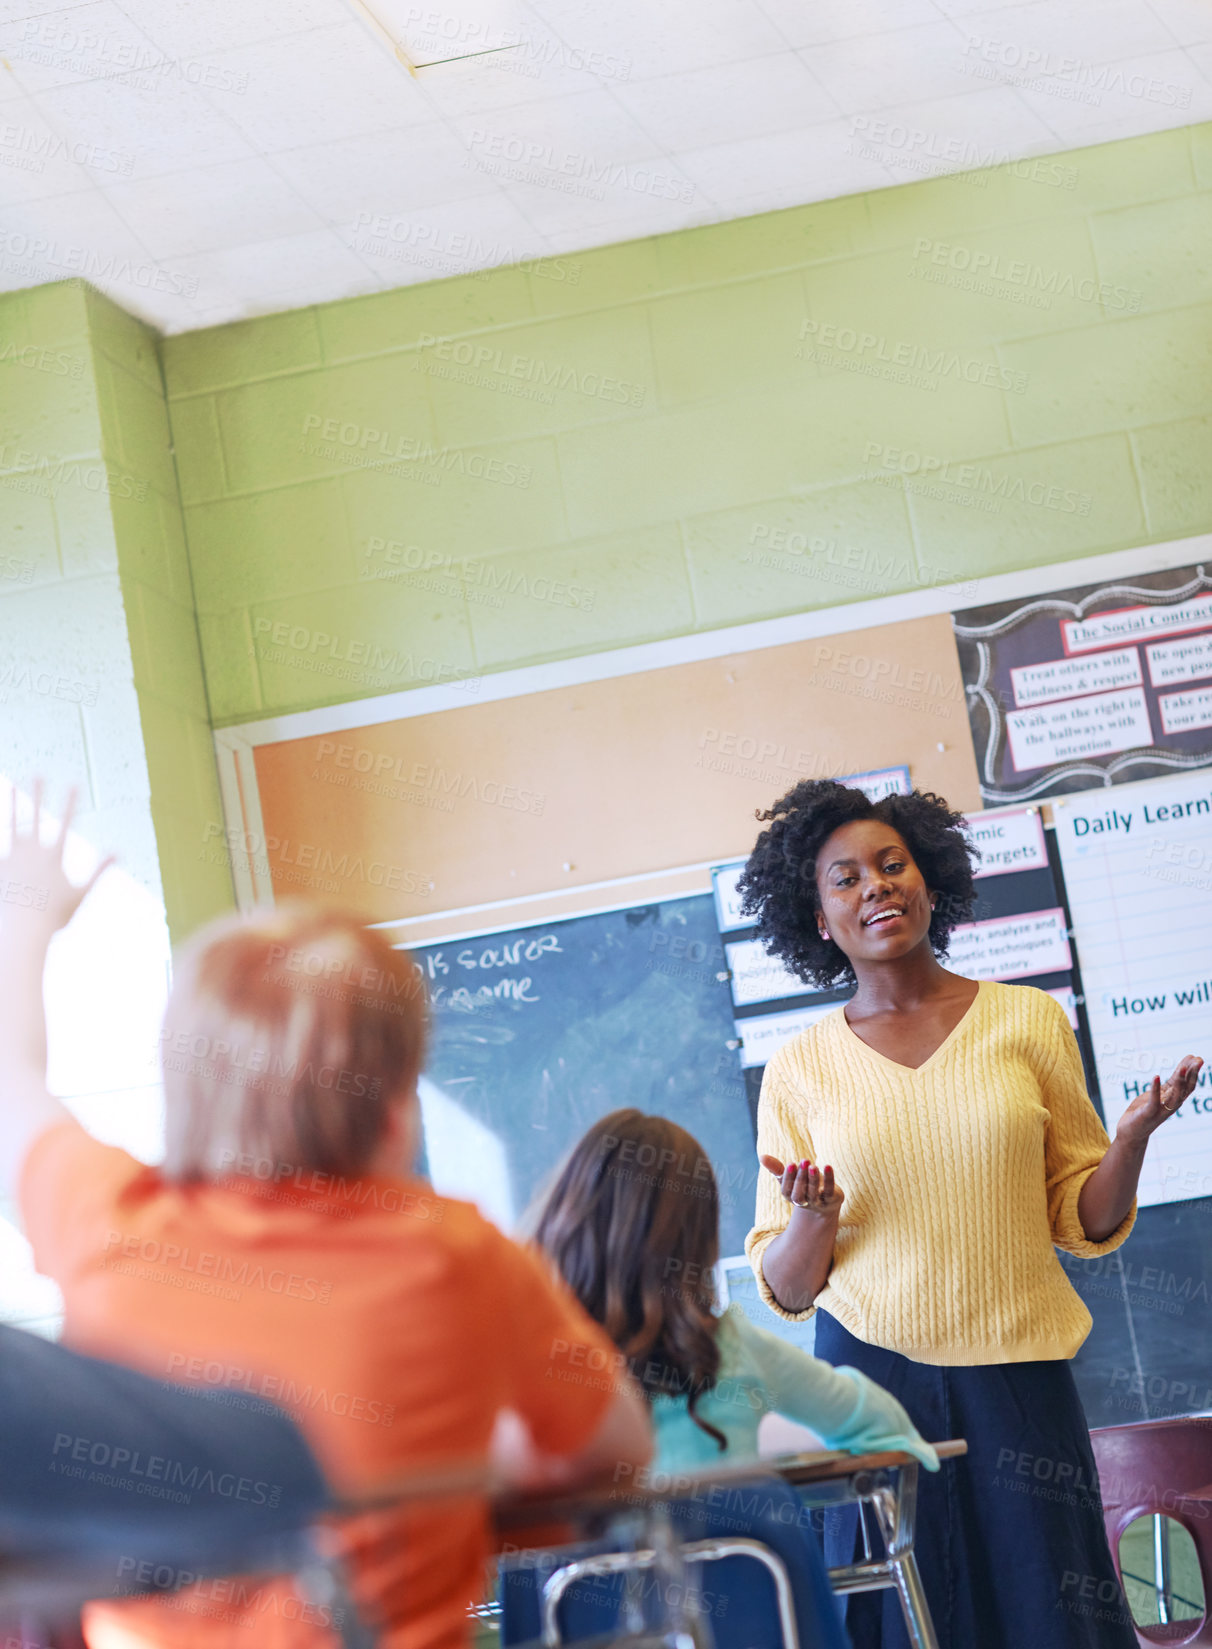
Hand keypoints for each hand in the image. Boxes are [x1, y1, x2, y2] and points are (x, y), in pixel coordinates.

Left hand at [3, 782, 112, 935]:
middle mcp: (31, 852)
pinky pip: (1, 846)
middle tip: (38, 774)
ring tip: (14, 787)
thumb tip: (118, 853)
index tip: (74, 783)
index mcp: (52, 857)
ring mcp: (11, 858)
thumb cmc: (53, 917)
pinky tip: (2, 828)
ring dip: (14, 805)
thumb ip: (98, 871)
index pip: (65, 824)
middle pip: (35, 817)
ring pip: (13, 825)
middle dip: (38, 794)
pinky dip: (3, 836)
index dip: (70, 803)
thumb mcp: (79, 895)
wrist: (21, 931)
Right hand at [761, 1153, 843, 1220]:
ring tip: (813, 1165)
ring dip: (813, 1179)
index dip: (788, 1179)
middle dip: (800, 1179)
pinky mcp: (832, 1199)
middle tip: (804, 1161)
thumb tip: (761, 1156)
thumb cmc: (803, 1186)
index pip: (787, 1191)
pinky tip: (828, 1166)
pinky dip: (829, 1179)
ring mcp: (818, 1203)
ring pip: (814, 1194)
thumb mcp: (789, 1177)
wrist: (825, 1202)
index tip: (791, 1164)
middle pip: (799, 1195)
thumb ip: (776, 1168)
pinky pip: (829, 1190)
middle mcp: (804, 1202)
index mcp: (791, 1197)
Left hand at [1116, 1055, 1203, 1146]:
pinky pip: (1154, 1101)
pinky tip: (1156, 1076)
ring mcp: (1161, 1110)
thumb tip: (1184, 1066)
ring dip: (1179, 1082)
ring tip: (1182, 1068)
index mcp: (1174, 1099)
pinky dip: (1155, 1088)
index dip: (1193, 1072)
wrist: (1131, 1131)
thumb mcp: (1160, 1093)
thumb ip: (1172, 1083)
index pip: (1188, 1085)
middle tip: (1198, 1060)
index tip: (1196, 1057)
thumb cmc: (1145, 1109)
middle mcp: (1171, 1105)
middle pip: (1186, 1089)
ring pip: (1174, 1096)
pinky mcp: (1148, 1114)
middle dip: (1192, 1074)